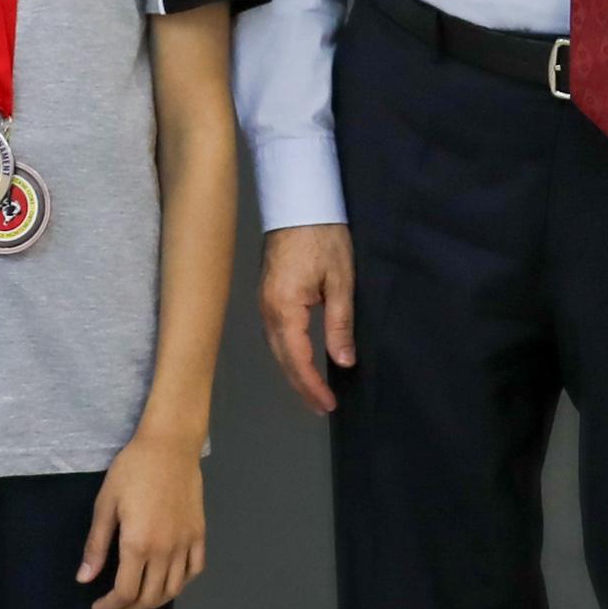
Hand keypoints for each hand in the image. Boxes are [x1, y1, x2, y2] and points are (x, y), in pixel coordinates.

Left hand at [81, 433, 207, 608]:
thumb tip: (85, 579)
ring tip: (138, 602)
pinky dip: (181, 583)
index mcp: (138, 545)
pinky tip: (168, 582)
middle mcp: (165, 551)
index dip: (111, 606)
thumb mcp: (106, 504)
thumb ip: (96, 546)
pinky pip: (195, 570)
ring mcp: (186, 544)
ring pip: (174, 589)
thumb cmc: (132, 470)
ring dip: (154, 603)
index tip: (99, 607)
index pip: (126, 592)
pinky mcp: (199, 534)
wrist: (170, 446)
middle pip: (150, 597)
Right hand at [260, 223, 357, 414]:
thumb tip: (343, 361)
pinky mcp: (268, 295)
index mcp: (284, 308)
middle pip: (282, 359)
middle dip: (302, 386)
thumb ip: (340, 323)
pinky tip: (300, 360)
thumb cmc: (322, 235)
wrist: (299, 201)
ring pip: (276, 349)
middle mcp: (268, 310)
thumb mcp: (340, 279)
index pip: (297, 359)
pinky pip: (276, 335)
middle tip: (323, 407)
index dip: (312, 385)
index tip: (329, 404)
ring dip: (294, 372)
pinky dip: (288, 354)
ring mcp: (264, 302)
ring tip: (313, 392)